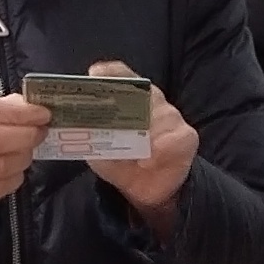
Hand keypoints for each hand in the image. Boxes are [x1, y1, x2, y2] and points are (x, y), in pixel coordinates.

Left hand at [81, 59, 195, 229]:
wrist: (144, 191)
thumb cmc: (119, 162)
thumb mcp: (97, 147)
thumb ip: (87, 134)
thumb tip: (77, 128)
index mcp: (127, 99)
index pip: (121, 76)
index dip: (110, 73)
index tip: (95, 74)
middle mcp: (150, 102)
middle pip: (143, 91)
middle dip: (129, 102)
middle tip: (115, 120)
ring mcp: (170, 117)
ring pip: (161, 114)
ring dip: (145, 134)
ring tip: (134, 154)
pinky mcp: (185, 136)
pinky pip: (175, 138)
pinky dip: (159, 150)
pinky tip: (147, 162)